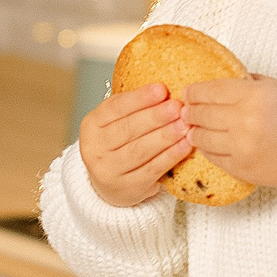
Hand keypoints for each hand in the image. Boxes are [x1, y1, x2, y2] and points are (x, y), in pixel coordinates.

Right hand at [78, 84, 194, 207]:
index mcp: (91, 125)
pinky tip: (185, 146)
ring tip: (184, 125)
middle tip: (177, 107)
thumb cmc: (119, 143)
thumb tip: (166, 88)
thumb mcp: (117, 121)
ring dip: (165, 136)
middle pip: (127, 129)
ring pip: (140, 150)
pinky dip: (170, 156)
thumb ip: (135, 106)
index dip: (139, 98)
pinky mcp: (126, 188)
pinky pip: (152, 169)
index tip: (162, 89)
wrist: (111, 183)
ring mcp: (108, 170)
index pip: (115, 107)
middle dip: (155, 117)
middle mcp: (94, 148)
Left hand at [180, 76, 276, 190]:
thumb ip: (249, 83)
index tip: (188, 92)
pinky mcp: (241, 168)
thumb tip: (222, 84)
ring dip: (194, 131)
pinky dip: (207, 149)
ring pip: (201, 137)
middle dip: (190, 111)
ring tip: (193, 129)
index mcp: (254, 95)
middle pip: (201, 113)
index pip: (210, 90)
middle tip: (186, 110)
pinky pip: (212, 157)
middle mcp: (244, 120)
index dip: (194, 91)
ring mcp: (241, 146)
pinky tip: (207, 144)